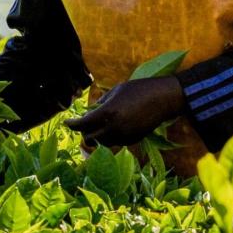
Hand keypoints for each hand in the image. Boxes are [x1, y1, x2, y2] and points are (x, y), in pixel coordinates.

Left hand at [64, 76, 186, 146]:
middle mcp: (114, 127)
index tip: (67, 122)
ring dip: (97, 136)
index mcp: (108, 112)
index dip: (72, 124)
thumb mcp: (117, 90)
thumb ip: (102, 102)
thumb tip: (91, 111)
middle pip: (89, 138)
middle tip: (84, 124)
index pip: (82, 124)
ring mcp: (124, 136)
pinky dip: (111, 137)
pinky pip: (115, 143)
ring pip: (102, 143)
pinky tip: (114, 127)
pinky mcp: (133, 140)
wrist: (164, 98)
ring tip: (99, 126)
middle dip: (84, 132)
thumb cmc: (140, 89)